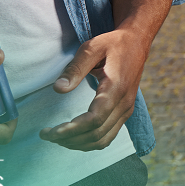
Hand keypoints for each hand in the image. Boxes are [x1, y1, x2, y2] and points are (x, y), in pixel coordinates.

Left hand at [40, 28, 146, 150]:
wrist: (137, 42)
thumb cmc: (113, 43)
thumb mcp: (92, 48)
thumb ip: (75, 68)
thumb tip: (58, 88)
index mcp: (116, 88)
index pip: (94, 119)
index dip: (72, 130)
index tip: (51, 132)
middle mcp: (124, 103)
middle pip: (97, 134)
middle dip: (69, 139)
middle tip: (47, 135)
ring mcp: (127, 110)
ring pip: (103, 140)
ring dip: (79, 144)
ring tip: (58, 138)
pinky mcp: (125, 112)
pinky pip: (109, 136)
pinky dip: (90, 142)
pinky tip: (75, 137)